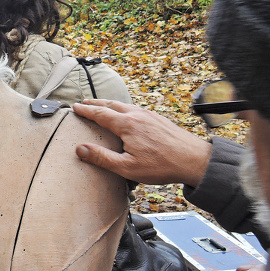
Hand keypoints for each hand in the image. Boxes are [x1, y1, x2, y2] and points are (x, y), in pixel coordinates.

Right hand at [72, 99, 211, 185]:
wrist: (194, 160)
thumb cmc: (161, 166)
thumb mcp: (127, 168)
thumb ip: (102, 158)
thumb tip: (80, 149)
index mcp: (127, 125)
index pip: (100, 114)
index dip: (86, 111)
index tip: (75, 108)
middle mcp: (137, 115)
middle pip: (111, 104)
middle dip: (95, 103)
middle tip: (84, 102)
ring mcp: (149, 115)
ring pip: (124, 105)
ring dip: (109, 104)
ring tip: (101, 106)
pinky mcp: (158, 119)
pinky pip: (135, 108)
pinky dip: (123, 107)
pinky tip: (126, 114)